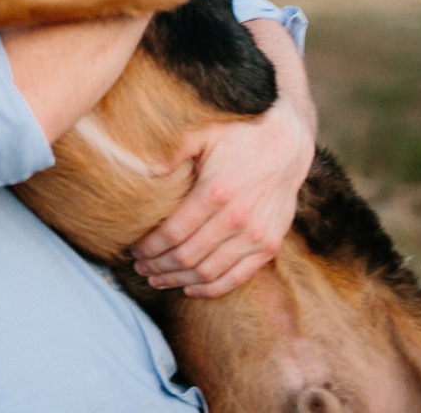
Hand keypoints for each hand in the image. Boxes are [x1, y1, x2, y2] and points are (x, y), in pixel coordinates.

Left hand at [130, 97, 313, 297]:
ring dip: (178, 280)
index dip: (149, 247)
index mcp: (215, 192)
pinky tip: (190, 288)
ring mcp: (256, 235)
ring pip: (209, 272)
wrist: (287, 141)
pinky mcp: (270, 244)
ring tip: (157, 279)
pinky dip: (212, 288)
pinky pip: (238, 277)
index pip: (172, 233)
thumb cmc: (239, 134)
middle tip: (139, 267)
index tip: (132, 249)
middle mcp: (237, 218)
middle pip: (187, 257)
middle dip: (158, 266)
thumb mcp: (203, 132)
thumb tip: (145, 172)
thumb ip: (173, 151)